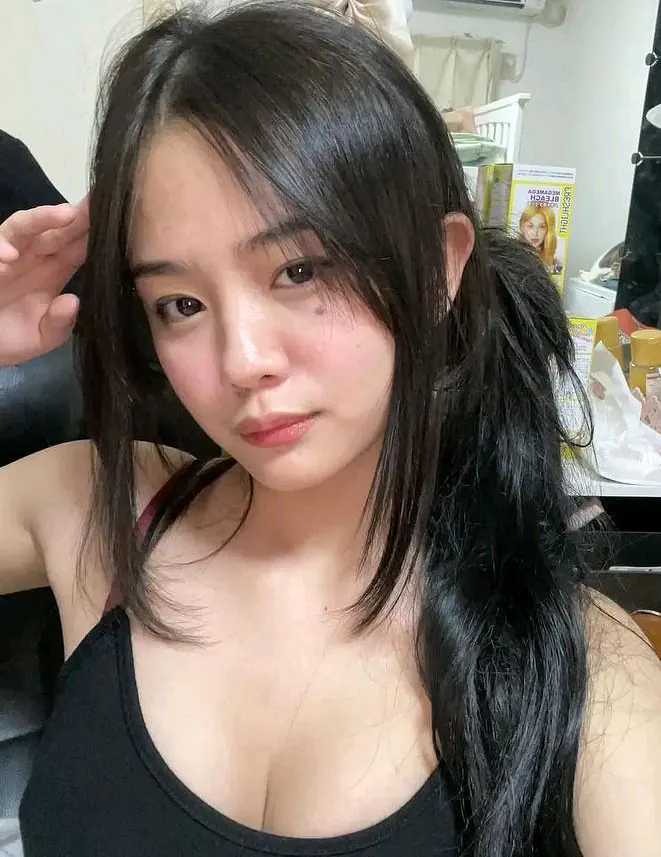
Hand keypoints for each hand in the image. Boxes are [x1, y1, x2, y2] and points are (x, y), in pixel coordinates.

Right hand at [0, 200, 87, 364]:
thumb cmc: (13, 336)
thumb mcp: (44, 336)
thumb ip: (60, 323)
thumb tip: (73, 302)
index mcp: (54, 271)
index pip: (78, 246)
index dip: (95, 232)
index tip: (117, 217)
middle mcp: (33, 257)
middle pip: (57, 230)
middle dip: (78, 216)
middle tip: (98, 203)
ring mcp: (8, 256)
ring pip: (24, 227)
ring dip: (42, 218)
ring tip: (65, 214)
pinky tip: (9, 255)